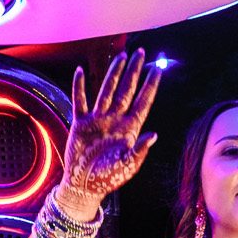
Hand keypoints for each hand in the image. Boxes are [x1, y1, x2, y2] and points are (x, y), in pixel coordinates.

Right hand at [59, 50, 166, 215]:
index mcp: (129, 128)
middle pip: (126, 89)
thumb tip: (154, 135)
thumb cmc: (108, 178)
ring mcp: (98, 119)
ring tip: (120, 56)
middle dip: (134, 71)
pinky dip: (79, 86)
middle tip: (140, 52)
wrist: (84, 185)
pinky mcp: (80, 123)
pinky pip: (79, 100)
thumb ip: (140, 150)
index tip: (158, 68)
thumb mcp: (128, 165)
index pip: (143, 101)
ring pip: (107, 90)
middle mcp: (115, 119)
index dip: (150, 85)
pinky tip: (80, 71)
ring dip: (113, 73)